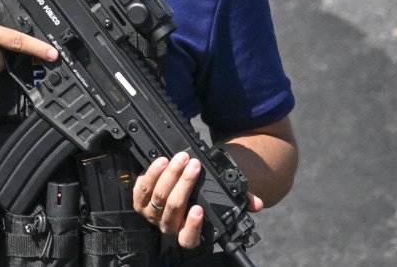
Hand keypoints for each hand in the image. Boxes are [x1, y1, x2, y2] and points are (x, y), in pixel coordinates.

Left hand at [133, 152, 263, 247]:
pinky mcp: (139, 200)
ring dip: (169, 175)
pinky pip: (142, 189)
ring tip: (180, 158)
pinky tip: (161, 162)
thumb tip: (257, 204)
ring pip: (158, 196)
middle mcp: (169, 226)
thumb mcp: (220, 197)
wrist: (177, 184)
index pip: (188, 239)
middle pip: (173, 208)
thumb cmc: (202, 194)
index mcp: (188, 231)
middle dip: (184, 184)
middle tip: (194, 165)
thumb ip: (239, 201)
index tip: (198, 208)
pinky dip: (152, 174)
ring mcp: (152, 214)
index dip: (192, 225)